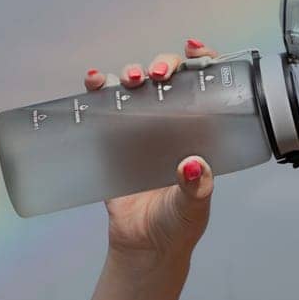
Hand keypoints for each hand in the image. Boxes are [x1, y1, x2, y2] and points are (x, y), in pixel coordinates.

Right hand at [83, 39, 218, 265]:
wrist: (143, 249)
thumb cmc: (176, 227)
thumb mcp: (193, 208)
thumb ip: (196, 188)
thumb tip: (194, 165)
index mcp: (198, 133)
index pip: (205, 87)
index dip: (203, 62)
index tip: (195, 51)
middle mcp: (170, 125)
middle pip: (168, 79)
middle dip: (162, 65)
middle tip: (156, 74)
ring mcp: (140, 131)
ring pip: (135, 87)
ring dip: (129, 73)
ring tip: (128, 80)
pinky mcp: (111, 142)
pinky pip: (104, 108)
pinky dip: (97, 89)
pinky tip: (93, 82)